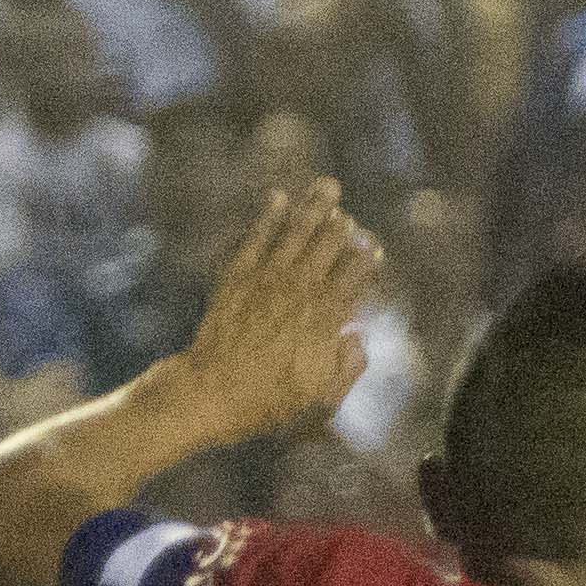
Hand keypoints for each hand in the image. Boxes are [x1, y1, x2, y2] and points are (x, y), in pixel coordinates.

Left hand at [176, 179, 377, 441]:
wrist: (211, 392)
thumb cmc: (269, 399)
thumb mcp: (322, 395)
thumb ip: (348, 366)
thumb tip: (356, 336)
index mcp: (326, 316)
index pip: (355, 275)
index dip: (367, 258)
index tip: (374, 246)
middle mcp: (300, 290)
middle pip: (329, 245)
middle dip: (343, 224)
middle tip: (349, 210)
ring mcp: (267, 279)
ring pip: (297, 233)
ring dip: (314, 208)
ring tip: (326, 185)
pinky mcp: (238, 277)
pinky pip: (256, 238)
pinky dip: (268, 216)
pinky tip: (278, 197)